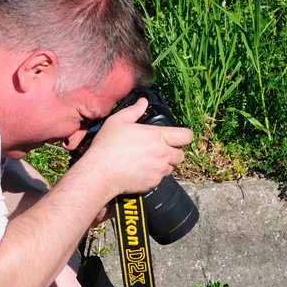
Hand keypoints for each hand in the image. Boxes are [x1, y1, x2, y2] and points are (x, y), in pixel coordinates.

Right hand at [76, 98, 192, 196]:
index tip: (176, 138)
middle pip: (181, 155)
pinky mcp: (153, 184)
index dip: (183, 136)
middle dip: (172, 153)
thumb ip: (134, 110)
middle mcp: (162, 154)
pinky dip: (153, 176)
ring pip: (171, 168)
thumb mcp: (117, 121)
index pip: (186, 136)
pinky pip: (160, 179)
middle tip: (158, 150)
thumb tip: (142, 102)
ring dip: (164, 165)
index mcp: (157, 136)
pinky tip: (140, 171)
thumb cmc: (107, 146)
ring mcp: (159, 170)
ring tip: (147, 161)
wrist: (100, 172)